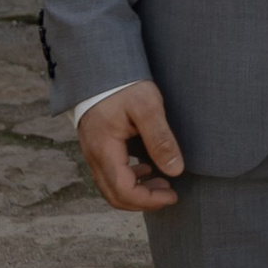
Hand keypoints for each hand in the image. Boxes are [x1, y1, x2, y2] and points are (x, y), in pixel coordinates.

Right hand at [77, 79, 182, 212]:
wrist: (98, 65)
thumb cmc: (123, 84)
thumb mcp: (147, 107)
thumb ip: (160, 139)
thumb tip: (175, 171)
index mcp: (104, 150)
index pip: (124, 191)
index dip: (149, 200)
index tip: (173, 195)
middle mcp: (93, 156)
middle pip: (114, 196)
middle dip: (143, 201)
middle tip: (169, 193)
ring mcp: (92, 151)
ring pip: (110, 187)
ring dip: (136, 192)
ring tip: (162, 182)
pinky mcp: (95, 145)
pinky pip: (108, 174)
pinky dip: (128, 180)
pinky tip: (145, 169)